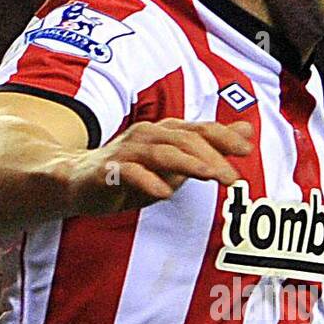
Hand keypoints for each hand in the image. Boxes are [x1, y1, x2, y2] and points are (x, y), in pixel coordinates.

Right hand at [66, 118, 253, 215]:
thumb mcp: (175, 162)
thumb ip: (209, 149)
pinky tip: (163, 193)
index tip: (247, 150)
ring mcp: (127, 152)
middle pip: (185, 140)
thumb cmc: (131, 172)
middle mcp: (148, 136)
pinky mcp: (107, 171)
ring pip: (161, 152)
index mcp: (165, 133)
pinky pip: (130, 173)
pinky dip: (147, 181)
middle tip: (232, 177)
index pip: (200, 130)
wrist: (76, 181)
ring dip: (188, 163)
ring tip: (209, 176)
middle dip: (212, 157)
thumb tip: (247, 133)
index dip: (224, 137)